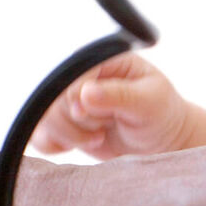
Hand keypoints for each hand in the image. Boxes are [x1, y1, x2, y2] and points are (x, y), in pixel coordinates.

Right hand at [29, 52, 193, 158]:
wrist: (163, 141)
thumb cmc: (162, 114)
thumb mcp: (149, 102)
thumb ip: (119, 96)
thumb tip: (84, 93)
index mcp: (99, 60)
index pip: (69, 74)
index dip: (76, 96)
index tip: (95, 114)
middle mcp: (78, 77)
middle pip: (52, 98)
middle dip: (79, 120)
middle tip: (106, 127)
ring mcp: (68, 102)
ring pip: (45, 119)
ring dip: (71, 135)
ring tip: (100, 136)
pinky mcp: (64, 125)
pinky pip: (41, 137)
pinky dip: (58, 145)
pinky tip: (84, 143)